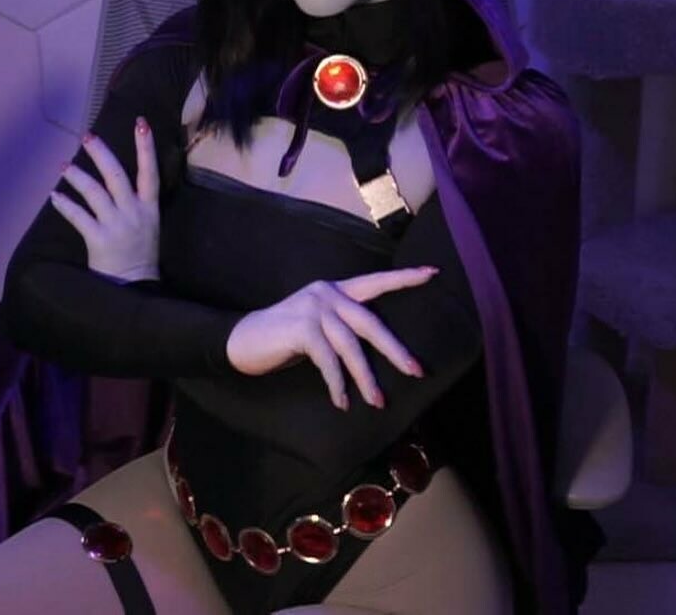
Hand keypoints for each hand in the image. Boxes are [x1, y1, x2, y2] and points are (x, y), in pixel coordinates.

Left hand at [50, 117, 159, 282]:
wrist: (135, 285)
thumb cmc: (141, 253)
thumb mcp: (149, 223)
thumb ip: (137, 202)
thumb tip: (116, 178)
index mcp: (149, 207)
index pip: (149, 171)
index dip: (146, 147)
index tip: (141, 123)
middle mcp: (134, 212)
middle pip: (116, 175)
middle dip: (101, 153)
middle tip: (88, 136)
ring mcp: (116, 225)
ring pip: (94, 192)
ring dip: (77, 176)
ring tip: (64, 165)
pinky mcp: (99, 239)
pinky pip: (78, 216)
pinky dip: (64, 204)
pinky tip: (54, 195)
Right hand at [226, 268, 434, 409]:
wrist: (242, 340)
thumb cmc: (283, 338)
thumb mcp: (317, 326)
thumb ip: (342, 328)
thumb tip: (376, 351)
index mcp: (335, 290)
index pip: (376, 281)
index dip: (404, 278)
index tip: (433, 274)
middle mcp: (327, 293)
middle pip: (371, 321)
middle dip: (395, 349)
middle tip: (416, 371)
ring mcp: (313, 308)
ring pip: (351, 345)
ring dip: (366, 377)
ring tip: (377, 402)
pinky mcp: (301, 327)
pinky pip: (328, 360)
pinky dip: (337, 383)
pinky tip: (342, 401)